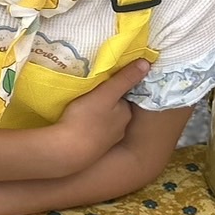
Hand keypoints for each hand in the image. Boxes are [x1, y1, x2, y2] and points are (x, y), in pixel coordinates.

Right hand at [52, 59, 148, 173]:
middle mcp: (120, 128)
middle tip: (89, 92)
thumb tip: (146, 63)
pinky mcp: (93, 149)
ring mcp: (107, 141)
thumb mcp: (106, 93)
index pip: (123, 96)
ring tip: (80, 106)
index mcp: (125, 113)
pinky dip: (87, 127)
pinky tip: (77, 123)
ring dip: (95, 115)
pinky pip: (93, 132)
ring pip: (104, 122)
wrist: (68, 150)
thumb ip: (124, 79)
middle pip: (114, 109)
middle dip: (105, 102)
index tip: (101, 82)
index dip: (113, 88)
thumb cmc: (86, 119)